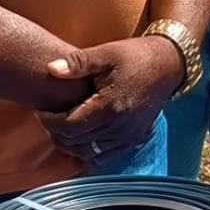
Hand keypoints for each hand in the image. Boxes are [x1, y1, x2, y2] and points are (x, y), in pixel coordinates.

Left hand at [38, 36, 183, 163]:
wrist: (169, 65)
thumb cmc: (135, 56)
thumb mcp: (106, 53)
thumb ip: (77, 62)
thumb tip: (51, 69)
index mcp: (110, 107)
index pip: (69, 127)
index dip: (50, 122)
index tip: (41, 111)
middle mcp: (120, 128)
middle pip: (76, 143)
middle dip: (56, 133)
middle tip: (48, 119)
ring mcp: (128, 137)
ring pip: (89, 154)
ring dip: (70, 144)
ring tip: (61, 128)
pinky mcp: (134, 140)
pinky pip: (105, 157)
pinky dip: (88, 152)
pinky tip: (80, 139)